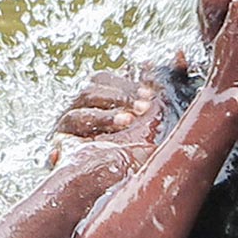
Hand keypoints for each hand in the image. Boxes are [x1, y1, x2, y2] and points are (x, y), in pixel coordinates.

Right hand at [47, 55, 185, 166]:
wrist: (107, 183)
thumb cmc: (132, 144)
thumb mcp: (151, 114)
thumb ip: (164, 82)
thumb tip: (180, 53)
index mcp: (94, 96)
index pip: (102, 79)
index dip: (125, 85)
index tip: (149, 96)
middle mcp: (77, 107)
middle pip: (90, 90)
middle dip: (118, 97)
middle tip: (143, 109)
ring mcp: (65, 125)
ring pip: (79, 110)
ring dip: (104, 116)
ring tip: (127, 122)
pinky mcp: (57, 146)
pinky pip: (66, 135)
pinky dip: (83, 135)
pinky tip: (98, 141)